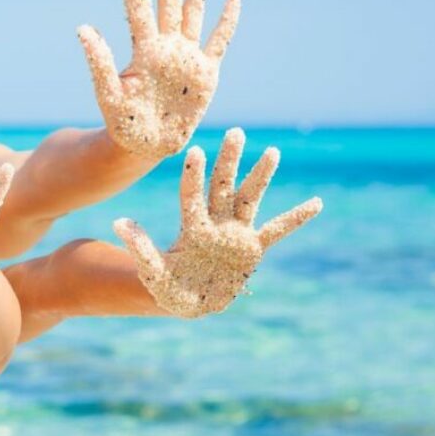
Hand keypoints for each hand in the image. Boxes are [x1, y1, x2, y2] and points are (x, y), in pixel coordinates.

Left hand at [78, 0, 241, 160]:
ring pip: (194, 12)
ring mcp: (187, 58)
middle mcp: (165, 47)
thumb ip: (100, 63)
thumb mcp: (109, 94)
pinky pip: (219, 42)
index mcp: (143, 51)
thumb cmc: (122, 124)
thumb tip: (83, 29)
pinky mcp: (206, 74)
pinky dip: (226, 22)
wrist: (144, 148)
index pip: (138, 6)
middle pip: (170, 0)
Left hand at [113, 128, 321, 317]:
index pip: (192, 196)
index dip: (193, 175)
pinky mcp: (252, 249)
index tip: (194, 151)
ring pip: (250, 199)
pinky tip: (316, 203)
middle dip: (229, 161)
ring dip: (260, 177)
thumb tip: (118, 222)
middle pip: (223, 187)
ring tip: (272, 151)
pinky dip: (296, 218)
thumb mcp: (151, 270)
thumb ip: (140, 248)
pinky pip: (277, 230)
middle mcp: (214, 224)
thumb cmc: (165, 287)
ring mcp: (235, 234)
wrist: (186, 303)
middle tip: (235, 132)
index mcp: (191, 228)